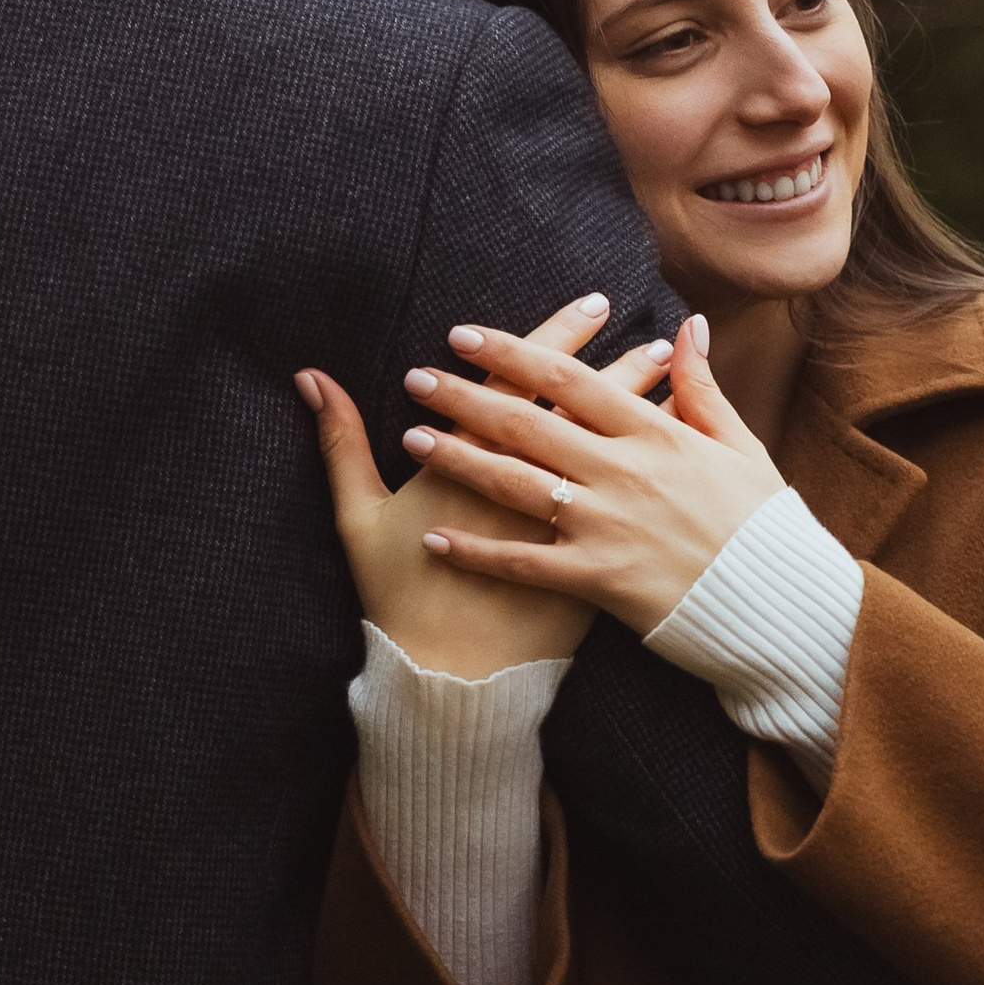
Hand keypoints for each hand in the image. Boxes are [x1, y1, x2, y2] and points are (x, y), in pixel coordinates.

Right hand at [296, 295, 670, 679]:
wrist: (449, 680)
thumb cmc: (398, 596)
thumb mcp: (357, 516)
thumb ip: (340, 442)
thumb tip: (309, 377)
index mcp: (467, 467)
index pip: (513, 384)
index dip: (544, 340)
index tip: (579, 305)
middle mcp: (523, 488)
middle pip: (567, 405)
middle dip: (598, 353)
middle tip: (624, 310)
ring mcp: (561, 527)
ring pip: (606, 445)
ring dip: (636, 396)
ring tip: (661, 352)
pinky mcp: (590, 561)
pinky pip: (630, 496)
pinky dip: (651, 467)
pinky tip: (674, 435)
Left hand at [399, 314, 781, 636]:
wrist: (782, 605)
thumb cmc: (762, 524)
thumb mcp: (740, 446)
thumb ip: (703, 387)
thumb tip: (688, 327)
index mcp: (655, 433)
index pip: (569, 380)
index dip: (513, 352)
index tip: (464, 335)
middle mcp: (624, 472)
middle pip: (528, 423)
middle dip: (466, 396)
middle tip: (416, 378)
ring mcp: (609, 525)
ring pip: (517, 483)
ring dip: (459, 459)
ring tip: (412, 439)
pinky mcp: (600, 578)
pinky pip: (525, 563)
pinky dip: (477, 551)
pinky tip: (433, 538)